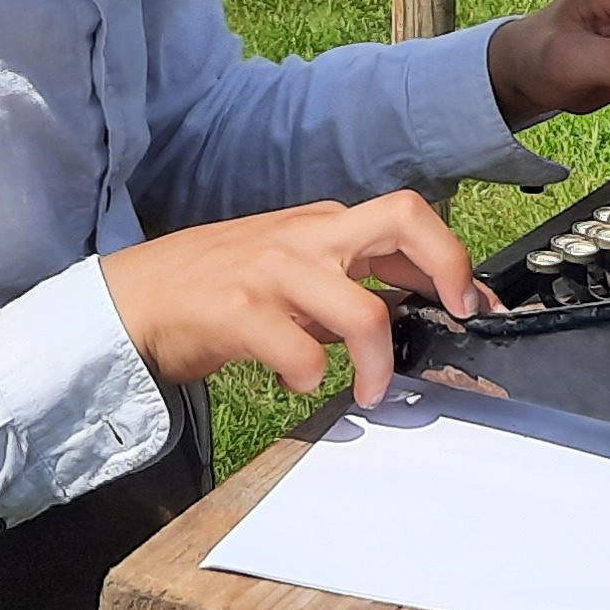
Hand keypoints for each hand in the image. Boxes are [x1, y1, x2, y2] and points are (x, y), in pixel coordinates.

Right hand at [101, 192, 486, 403]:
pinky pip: (301, 353)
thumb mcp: (291, 267)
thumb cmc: (216, 285)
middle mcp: (307, 236)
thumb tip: (410, 306)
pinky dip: (311, 377)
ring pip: (363, 311)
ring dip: (380, 364)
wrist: (135, 297)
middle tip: (453, 319)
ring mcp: (274, 270)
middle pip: (404, 219)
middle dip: (448, 268)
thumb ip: (345, 282)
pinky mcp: (239, 311)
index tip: (474, 304)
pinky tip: (299, 380)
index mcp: (323, 226)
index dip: (454, 259)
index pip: (407, 218)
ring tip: (370, 391)